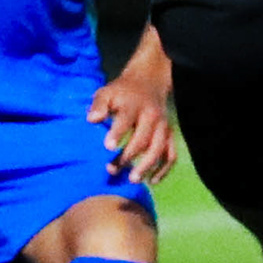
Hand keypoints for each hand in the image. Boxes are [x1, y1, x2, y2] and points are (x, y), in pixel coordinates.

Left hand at [88, 68, 178, 185]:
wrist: (149, 81)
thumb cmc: (121, 92)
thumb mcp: (106, 92)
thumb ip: (99, 105)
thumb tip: (91, 119)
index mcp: (134, 105)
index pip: (126, 119)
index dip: (118, 132)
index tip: (107, 147)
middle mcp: (152, 116)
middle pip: (143, 139)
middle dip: (128, 156)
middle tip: (112, 170)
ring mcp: (163, 126)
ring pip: (159, 149)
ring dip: (147, 166)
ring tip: (132, 179)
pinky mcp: (170, 135)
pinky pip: (171, 154)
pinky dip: (164, 169)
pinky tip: (151, 181)